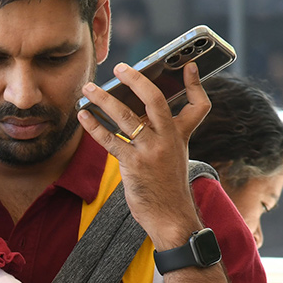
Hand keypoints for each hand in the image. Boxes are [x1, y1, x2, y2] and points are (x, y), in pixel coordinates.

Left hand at [77, 62, 210, 247]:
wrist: (171, 217)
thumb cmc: (168, 186)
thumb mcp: (174, 156)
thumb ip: (162, 134)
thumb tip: (136, 112)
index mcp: (180, 135)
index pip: (199, 105)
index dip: (196, 83)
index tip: (189, 64)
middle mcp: (168, 139)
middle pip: (155, 100)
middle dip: (136, 80)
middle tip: (120, 68)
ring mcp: (150, 151)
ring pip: (125, 117)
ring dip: (104, 100)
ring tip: (88, 89)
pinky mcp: (133, 165)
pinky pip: (110, 140)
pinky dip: (94, 126)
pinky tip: (83, 116)